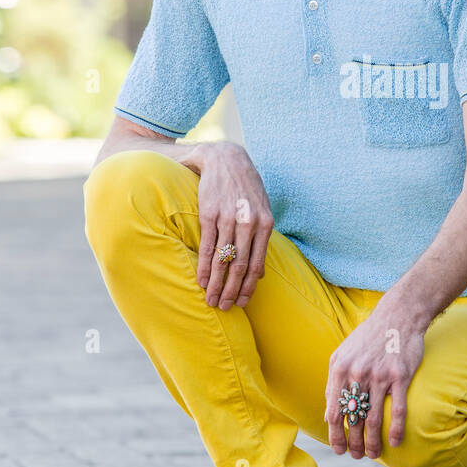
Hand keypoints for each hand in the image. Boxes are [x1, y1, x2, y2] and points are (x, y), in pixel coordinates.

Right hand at [186, 142, 273, 309]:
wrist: (227, 159)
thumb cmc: (246, 187)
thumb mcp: (262, 210)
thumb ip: (262, 240)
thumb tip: (261, 273)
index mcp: (265, 224)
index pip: (256, 265)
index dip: (248, 287)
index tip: (241, 303)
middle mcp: (248, 223)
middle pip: (239, 266)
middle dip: (231, 290)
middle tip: (223, 307)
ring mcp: (228, 218)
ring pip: (222, 259)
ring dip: (216, 284)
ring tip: (210, 299)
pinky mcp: (209, 213)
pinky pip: (207, 246)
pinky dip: (203, 266)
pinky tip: (201, 280)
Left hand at [324, 300, 425, 458]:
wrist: (398, 316)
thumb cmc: (369, 337)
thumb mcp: (343, 354)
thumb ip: (334, 382)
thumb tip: (328, 414)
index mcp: (340, 370)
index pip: (334, 412)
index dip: (335, 435)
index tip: (338, 449)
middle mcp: (357, 374)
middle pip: (353, 420)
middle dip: (353, 444)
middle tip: (357, 456)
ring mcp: (380, 376)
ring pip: (373, 419)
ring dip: (372, 443)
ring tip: (373, 454)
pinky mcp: (401, 376)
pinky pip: (398, 410)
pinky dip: (396, 430)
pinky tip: (396, 443)